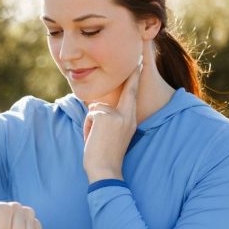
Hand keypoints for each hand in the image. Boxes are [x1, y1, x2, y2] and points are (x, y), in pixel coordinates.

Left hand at [82, 53, 143, 181]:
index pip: (132, 95)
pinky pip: (90, 115)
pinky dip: (87, 127)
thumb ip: (110, 119)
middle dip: (132, 75)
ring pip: (96, 108)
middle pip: (125, 91)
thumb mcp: (113, 135)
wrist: (105, 170)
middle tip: (141, 58)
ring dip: (91, 122)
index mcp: (131, 120)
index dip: (135, 78)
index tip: (139, 63)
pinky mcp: (104, 117)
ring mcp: (117, 115)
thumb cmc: (106, 156)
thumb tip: (96, 107)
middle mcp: (127, 116)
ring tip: (96, 139)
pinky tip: (92, 139)